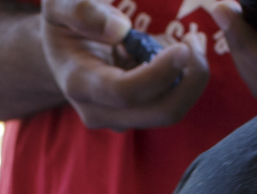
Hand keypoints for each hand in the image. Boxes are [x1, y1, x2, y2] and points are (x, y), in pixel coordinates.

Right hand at [42, 0, 211, 129]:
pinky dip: (184, 80)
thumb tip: (119, 30)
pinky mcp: (136, 116)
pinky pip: (170, 104)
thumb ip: (83, 11)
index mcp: (79, 82)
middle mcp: (99, 111)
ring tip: (190, 41)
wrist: (63, 52)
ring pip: (171, 111)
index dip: (159, 74)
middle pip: (160, 112)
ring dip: (191, 79)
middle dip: (190, 81)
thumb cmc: (63, 22)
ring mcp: (119, 119)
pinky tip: (179, 52)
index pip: (125, 93)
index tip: (182, 48)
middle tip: (196, 41)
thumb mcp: (60, 4)